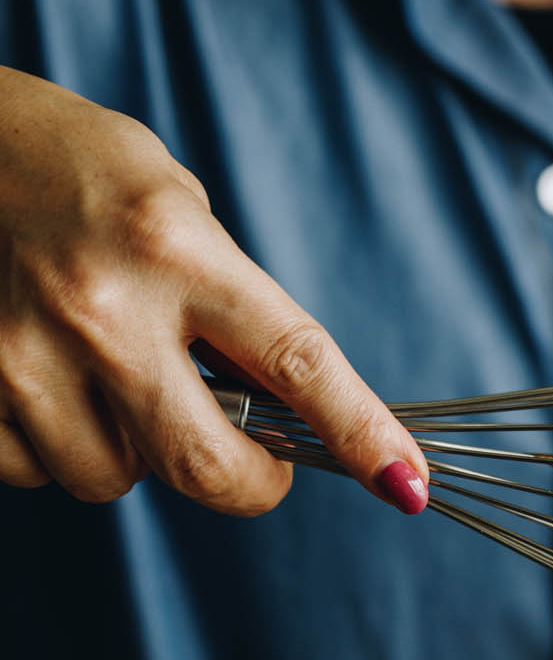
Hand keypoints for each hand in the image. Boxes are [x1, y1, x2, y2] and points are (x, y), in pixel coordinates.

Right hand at [0, 67, 429, 512]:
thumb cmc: (82, 175)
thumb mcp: (179, 211)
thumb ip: (232, 306)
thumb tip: (292, 412)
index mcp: (175, 248)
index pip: (296, 362)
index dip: (360, 431)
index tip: (406, 481)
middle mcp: (102, 307)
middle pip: (205, 464)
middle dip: (248, 484)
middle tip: (259, 467)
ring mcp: (24, 353)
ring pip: (113, 478)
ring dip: (131, 453)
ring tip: (110, 379)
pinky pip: (36, 471)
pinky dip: (53, 447)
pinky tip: (49, 385)